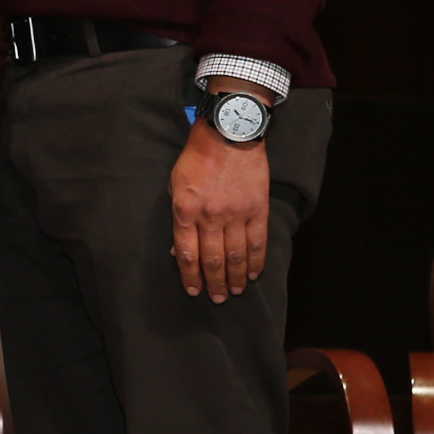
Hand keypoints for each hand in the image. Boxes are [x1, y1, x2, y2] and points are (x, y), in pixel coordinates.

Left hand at [172, 112, 270, 301]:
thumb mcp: (175, 185)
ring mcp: (236, 214)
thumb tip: (180, 249)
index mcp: (185, 211)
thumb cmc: (196, 158)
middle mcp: (210, 216)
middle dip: (214, 283)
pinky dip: (257, 261)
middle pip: (212, 259)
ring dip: (236, 277)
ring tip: (236, 291)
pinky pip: (258, 241)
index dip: (190, 275)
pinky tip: (255, 274)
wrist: (229, 134)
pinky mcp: (257, 208)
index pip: (186, 253)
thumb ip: (179, 217)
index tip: (193, 291)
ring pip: (236, 255)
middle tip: (218, 299)